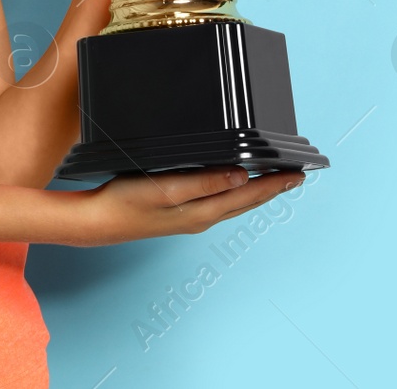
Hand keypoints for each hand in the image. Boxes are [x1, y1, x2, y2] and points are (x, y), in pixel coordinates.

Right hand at [66, 167, 304, 245]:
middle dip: (272, 187)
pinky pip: (217, 202)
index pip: (249, 194)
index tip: (299, 174)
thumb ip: (204, 182)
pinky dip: (233, 191)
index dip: (275, 184)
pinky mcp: (178, 213)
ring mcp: (190, 217)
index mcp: (203, 212)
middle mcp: (202, 217)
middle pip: (246, 201)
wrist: (97, 223)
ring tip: (272, 179)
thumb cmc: (126, 203)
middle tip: (295, 176)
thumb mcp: (166, 188)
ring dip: (255, 190)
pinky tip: (230, 184)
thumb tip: (241, 176)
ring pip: (233, 202)